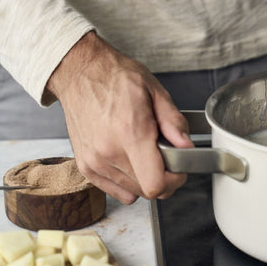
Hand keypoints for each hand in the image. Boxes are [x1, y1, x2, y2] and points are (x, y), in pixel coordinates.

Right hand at [47, 31, 193, 203]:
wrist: (80, 73)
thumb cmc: (116, 78)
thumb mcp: (155, 91)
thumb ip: (173, 122)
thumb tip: (186, 146)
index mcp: (130, 133)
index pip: (156, 183)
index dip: (174, 180)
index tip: (179, 167)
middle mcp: (109, 152)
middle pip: (148, 190)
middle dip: (164, 177)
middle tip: (164, 154)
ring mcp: (94, 162)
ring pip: (133, 192)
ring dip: (145, 178)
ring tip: (144, 151)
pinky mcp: (85, 167)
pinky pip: (116, 191)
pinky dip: (128, 181)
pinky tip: (130, 159)